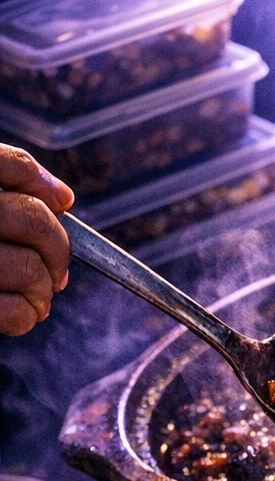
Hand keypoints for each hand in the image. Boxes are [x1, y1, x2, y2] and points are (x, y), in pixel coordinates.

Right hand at [0, 142, 73, 335]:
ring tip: (37, 293)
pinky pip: (13, 311)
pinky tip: (21, 311)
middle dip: (57, 247)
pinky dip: (26, 315)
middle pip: (32, 220)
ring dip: (43, 287)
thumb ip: (0, 182)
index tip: (60, 202)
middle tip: (55, 265)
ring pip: (29, 269)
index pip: (10, 165)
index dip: (42, 186)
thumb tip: (62, 197)